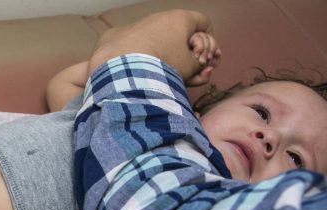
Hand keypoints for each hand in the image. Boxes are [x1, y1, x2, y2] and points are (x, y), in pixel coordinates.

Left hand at [88, 10, 218, 81]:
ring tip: (161, 75)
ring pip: (157, 39)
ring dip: (164, 55)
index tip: (204, 58)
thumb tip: (201, 64)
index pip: (204, 22)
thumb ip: (201, 64)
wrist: (122, 69)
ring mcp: (138, 24)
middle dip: (186, 52)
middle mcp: (159, 16)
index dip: (209, 41)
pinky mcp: (118, 35)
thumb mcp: (190, 67)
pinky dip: (140, 56)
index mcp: (180, 18)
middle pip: (180, 32)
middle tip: (188, 71)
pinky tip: (140, 69)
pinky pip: (135, 44)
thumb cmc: (162, 65)